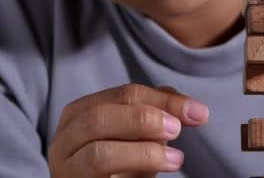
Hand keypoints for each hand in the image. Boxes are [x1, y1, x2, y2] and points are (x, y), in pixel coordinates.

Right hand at [48, 84, 208, 176]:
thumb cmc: (119, 167)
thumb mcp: (139, 136)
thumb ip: (156, 112)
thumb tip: (186, 104)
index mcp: (81, 112)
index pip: (125, 94)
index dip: (164, 100)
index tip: (198, 112)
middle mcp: (66, 135)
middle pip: (104, 113)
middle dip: (147, 117)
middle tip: (179, 128)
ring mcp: (65, 164)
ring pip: (99, 148)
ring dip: (144, 149)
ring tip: (176, 157)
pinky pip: (98, 169)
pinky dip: (136, 162)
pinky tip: (165, 165)